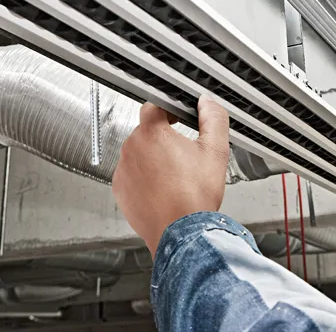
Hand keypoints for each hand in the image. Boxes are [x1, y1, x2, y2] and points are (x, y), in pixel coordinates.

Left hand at [112, 94, 229, 256]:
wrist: (180, 233)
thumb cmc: (195, 196)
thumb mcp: (215, 151)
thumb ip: (213, 118)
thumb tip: (208, 103)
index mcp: (152, 133)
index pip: (154, 105)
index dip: (169, 109)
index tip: (178, 118)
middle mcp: (132, 148)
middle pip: (146, 131)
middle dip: (163, 137)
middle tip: (183, 153)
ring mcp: (123, 170)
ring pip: (139, 153)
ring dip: (153, 158)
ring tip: (175, 176)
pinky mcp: (120, 189)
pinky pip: (131, 174)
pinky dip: (144, 178)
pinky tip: (162, 188)